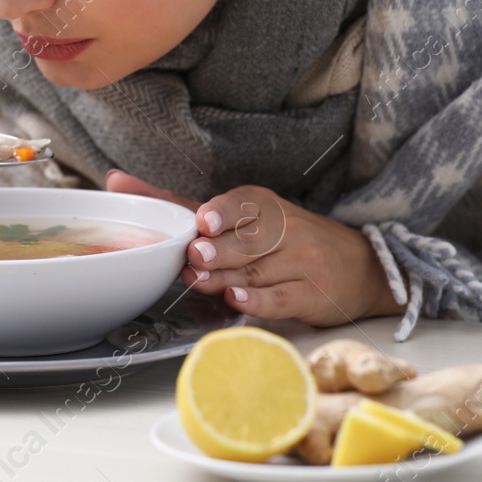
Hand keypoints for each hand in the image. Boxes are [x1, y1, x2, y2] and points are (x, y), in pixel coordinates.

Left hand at [106, 171, 403, 326]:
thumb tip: (119, 181)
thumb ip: (184, 205)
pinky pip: (281, 297)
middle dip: (217, 248)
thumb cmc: (288, 240)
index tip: (203, 219)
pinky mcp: (311, 295)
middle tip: (194, 255)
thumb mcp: (245, 215)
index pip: (238, 202)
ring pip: (257, 270)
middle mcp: (283, 229)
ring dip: (226, 276)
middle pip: (245, 239)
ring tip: (201, 279)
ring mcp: (299, 263)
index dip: (221, 211)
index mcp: (262, 205)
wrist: (362, 266)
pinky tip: (239, 300)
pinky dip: (259, 300)